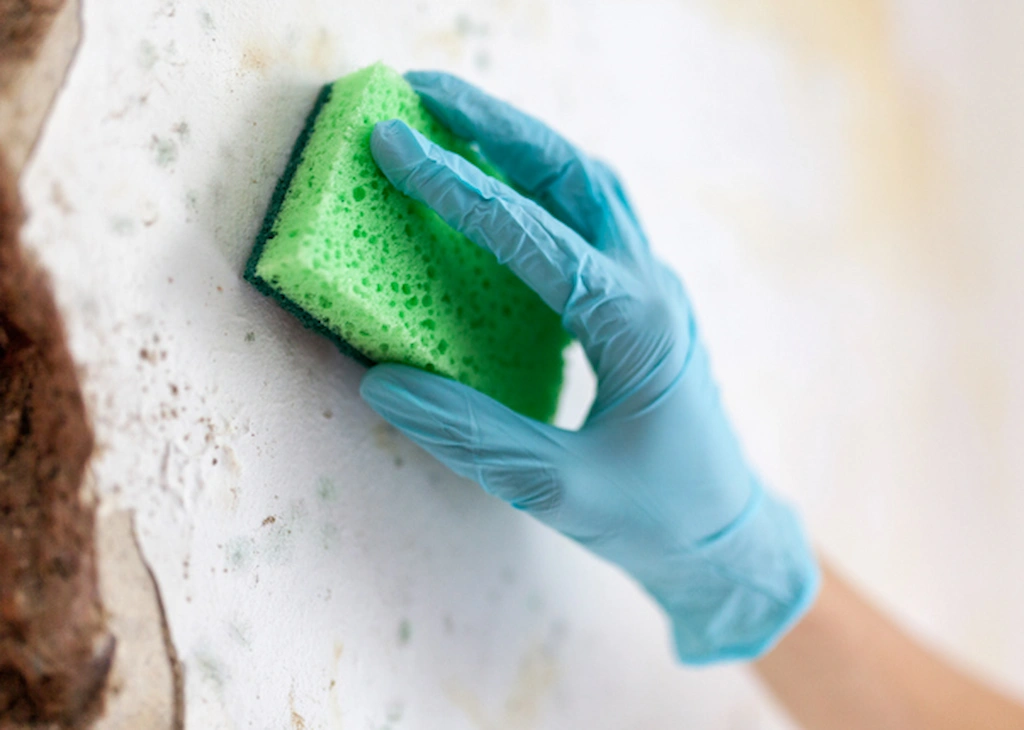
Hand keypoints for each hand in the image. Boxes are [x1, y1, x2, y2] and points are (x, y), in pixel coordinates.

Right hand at [360, 71, 818, 662]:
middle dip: (499, 126)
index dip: (459, 189)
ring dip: (524, 144)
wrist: (726, 532)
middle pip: (578, 174)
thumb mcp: (560, 490)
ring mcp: (653, 289)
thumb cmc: (656, 517)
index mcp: (636, 326)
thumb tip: (382, 382)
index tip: (394, 144)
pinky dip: (541, 187)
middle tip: (423, 92)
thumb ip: (472, 436)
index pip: (536, 237)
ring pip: (591, 187)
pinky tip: (500, 190)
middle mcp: (650, 288)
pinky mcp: (643, 302)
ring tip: (455, 119)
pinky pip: (592, 221)